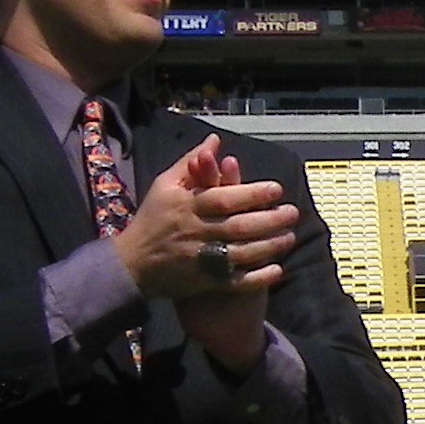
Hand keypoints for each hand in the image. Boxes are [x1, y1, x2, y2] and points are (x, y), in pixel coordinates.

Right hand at [112, 135, 297, 303]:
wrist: (132, 265)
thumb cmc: (152, 220)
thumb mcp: (164, 185)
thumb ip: (191, 162)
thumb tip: (215, 141)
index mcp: (187, 206)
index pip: (223, 198)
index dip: (251, 193)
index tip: (276, 189)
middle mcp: (195, 232)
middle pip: (238, 226)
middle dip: (268, 220)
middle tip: (293, 212)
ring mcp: (200, 259)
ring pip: (240, 253)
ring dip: (268, 246)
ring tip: (290, 237)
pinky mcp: (204, 283)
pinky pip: (234, 282)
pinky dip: (257, 278)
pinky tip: (277, 270)